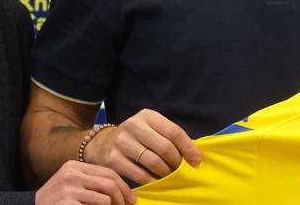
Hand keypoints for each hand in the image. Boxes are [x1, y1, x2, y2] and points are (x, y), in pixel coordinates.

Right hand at [34, 160, 133, 204]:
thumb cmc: (55, 201)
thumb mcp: (71, 184)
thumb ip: (92, 183)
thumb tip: (122, 192)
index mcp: (74, 167)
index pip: (108, 172)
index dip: (124, 186)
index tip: (131, 199)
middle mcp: (72, 175)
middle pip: (109, 184)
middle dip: (122, 199)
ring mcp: (68, 189)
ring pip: (105, 199)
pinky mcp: (67, 204)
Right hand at [85, 109, 202, 184]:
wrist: (102, 143)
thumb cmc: (136, 138)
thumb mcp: (151, 129)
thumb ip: (170, 138)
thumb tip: (195, 155)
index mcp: (148, 116)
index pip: (174, 132)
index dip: (188, 148)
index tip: (197, 162)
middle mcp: (134, 125)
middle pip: (164, 148)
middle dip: (177, 163)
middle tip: (181, 171)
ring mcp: (122, 142)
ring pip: (153, 162)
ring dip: (166, 173)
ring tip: (170, 177)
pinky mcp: (113, 159)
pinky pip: (139, 175)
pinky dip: (151, 181)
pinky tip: (156, 183)